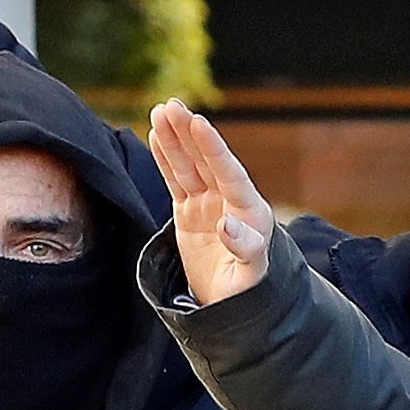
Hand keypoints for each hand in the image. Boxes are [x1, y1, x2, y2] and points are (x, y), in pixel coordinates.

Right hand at [145, 102, 276, 305]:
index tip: (199, 124)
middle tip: (172, 106)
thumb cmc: (247, 291)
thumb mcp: (251, 275)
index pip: (229, 174)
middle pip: (206, 162)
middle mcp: (230, 201)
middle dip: (189, 134)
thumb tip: (226, 224)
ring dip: (175, 139)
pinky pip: (176, 179)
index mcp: (250, 212)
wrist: (233, 303)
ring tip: (160, 110)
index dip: (213, 149)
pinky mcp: (190, 210)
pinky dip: (166, 158)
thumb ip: (245, 247)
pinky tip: (158, 136)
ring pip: (188, 165)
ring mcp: (209, 203)